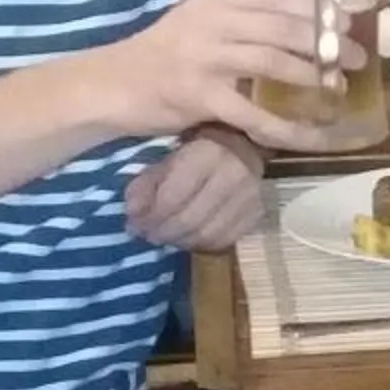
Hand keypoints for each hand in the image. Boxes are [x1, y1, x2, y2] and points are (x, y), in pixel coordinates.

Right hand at [87, 0, 361, 148]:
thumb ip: (243, 17)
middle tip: (356, 58)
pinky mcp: (201, 97)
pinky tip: (314, 137)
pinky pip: (255, 115)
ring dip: (313, 78)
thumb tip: (304, 25)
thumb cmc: (163, 53)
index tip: (348, 20)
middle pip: (283, 27)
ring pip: (274, 64)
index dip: (318, 7)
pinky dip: (290, 129)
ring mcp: (206, 58)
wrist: (111, 84)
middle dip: (328, 42)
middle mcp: (213, 21)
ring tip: (338, 90)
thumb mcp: (200, 19)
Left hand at [125, 130, 264, 250]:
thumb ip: (147, 183)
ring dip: (181, 242)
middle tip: (149, 236)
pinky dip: (203, 245)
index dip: (150, 217)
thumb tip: (133, 213)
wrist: (242, 144)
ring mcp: (249, 197)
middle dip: (163, 233)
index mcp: (207, 154)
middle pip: (190, 220)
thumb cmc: (197, 150)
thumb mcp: (167, 158)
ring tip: (167, 238)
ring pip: (207, 235)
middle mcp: (233, 175)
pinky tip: (189, 239)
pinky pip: (225, 240)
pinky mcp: (256, 214)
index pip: (173, 198)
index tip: (134, 225)